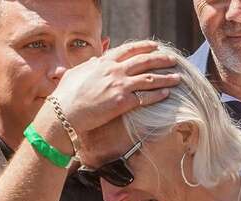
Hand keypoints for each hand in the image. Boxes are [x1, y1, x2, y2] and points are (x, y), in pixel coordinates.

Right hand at [49, 41, 179, 136]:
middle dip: (161, 60)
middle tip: (173, 60)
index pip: (128, 50)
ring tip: (177, 78)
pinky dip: (158, 95)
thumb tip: (94, 60)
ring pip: (149, 79)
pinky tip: (167, 94)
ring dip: (165, 78)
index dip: (144, 47)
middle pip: (144, 61)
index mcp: (103, 63)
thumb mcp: (74, 74)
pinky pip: (145, 97)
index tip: (155, 47)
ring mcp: (119, 86)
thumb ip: (87, 66)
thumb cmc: (65, 96)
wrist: (63, 113)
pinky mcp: (122, 102)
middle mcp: (114, 71)